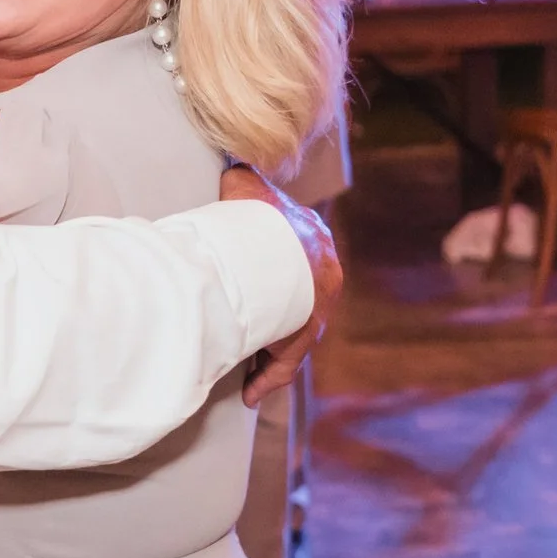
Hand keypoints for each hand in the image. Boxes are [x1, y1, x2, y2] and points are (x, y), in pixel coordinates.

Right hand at [221, 164, 342, 406]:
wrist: (274, 244)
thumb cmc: (258, 215)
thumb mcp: (247, 184)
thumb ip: (242, 178)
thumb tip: (232, 165)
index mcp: (314, 242)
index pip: (296, 263)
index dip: (272, 276)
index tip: (253, 288)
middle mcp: (324, 278)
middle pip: (297, 303)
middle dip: (274, 316)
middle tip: (247, 328)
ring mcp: (319, 309)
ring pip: (292, 334)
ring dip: (269, 348)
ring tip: (243, 360)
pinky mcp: (307, 337)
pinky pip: (286, 362)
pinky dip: (268, 376)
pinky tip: (251, 392)